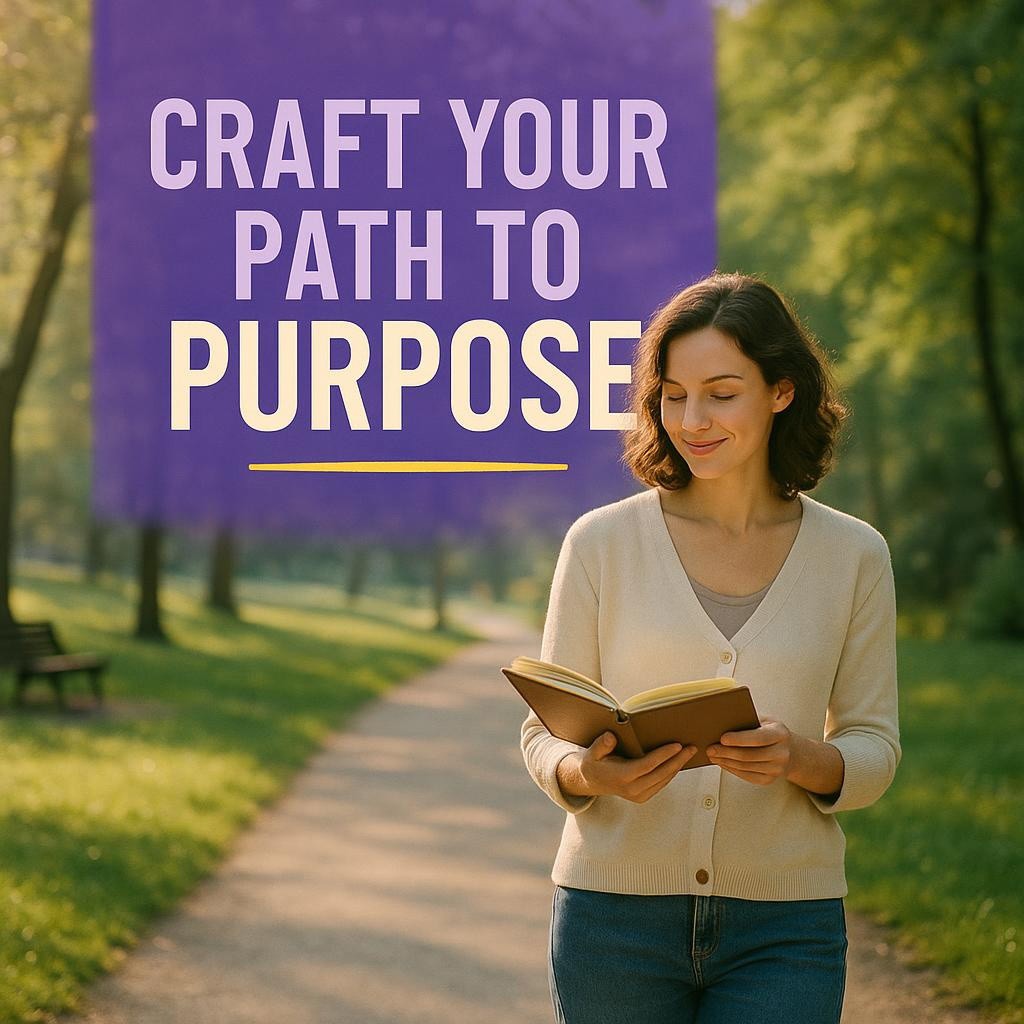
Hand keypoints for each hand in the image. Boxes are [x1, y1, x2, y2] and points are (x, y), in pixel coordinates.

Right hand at [575, 732, 699, 802]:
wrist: (592, 781)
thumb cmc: (594, 763)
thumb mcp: (592, 753)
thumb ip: (601, 745)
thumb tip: (610, 737)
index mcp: (621, 777)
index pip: (647, 765)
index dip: (663, 755)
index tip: (677, 745)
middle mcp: (632, 789)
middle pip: (661, 774)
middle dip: (678, 760)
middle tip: (691, 747)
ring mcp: (638, 795)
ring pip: (664, 780)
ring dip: (678, 766)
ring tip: (689, 752)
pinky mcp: (643, 796)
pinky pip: (661, 784)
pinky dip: (671, 772)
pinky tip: (678, 762)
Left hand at [706, 716, 793, 785]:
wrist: (790, 751)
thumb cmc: (772, 732)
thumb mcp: (765, 720)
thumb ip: (748, 719)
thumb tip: (723, 720)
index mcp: (780, 734)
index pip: (758, 738)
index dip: (739, 739)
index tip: (722, 738)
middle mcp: (781, 753)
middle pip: (749, 755)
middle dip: (727, 752)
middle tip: (711, 748)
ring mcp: (776, 769)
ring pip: (746, 767)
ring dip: (726, 761)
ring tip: (713, 755)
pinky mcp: (769, 779)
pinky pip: (746, 776)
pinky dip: (732, 769)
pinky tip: (723, 762)